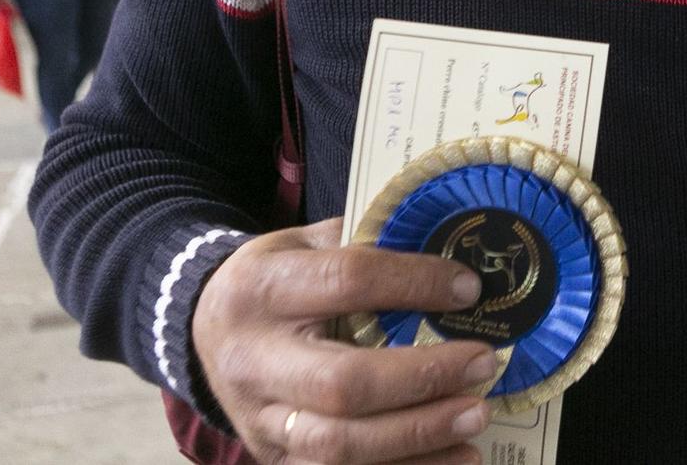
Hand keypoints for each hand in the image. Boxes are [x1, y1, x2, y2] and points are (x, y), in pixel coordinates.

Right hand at [194, 218, 495, 464]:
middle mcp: (255, 359)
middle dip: (423, 377)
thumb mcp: (307, 243)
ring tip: (475, 415)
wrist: (205, 325)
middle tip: (482, 364)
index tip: (467, 289)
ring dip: (418, 436)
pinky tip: (452, 458)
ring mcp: (259, 419)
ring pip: (339, 445)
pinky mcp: (272, 458)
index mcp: (264, 289)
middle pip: (343, 383)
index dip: (414, 284)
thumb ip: (369, 246)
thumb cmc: (277, 278)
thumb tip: (453, 260)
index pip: (347, 282)